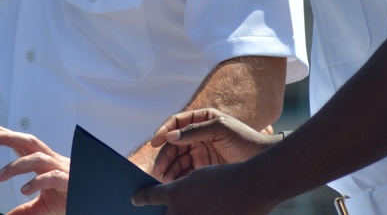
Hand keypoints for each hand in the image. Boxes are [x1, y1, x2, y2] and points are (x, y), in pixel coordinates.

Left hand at [0, 123, 68, 214]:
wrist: (89, 201)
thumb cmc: (66, 198)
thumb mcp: (41, 206)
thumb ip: (23, 211)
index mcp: (43, 162)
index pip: (21, 143)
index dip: (4, 133)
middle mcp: (50, 161)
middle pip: (28, 141)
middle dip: (7, 136)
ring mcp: (60, 169)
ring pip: (37, 158)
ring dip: (16, 165)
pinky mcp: (68, 181)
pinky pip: (52, 177)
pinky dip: (37, 182)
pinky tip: (24, 190)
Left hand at [133, 163, 276, 214]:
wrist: (251, 188)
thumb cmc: (225, 177)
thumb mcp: (198, 176)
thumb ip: (182, 188)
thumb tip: (172, 196)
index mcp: (174, 194)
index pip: (148, 198)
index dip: (139, 198)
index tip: (134, 199)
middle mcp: (179, 213)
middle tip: (150, 213)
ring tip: (187, 210)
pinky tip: (204, 213)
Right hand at [150, 109, 276, 180]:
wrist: (262, 158)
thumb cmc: (244, 138)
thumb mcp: (219, 129)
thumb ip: (194, 131)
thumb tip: (171, 136)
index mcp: (201, 118)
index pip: (176, 122)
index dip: (164, 131)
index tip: (155, 142)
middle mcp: (197, 134)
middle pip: (174, 144)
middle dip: (165, 157)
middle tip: (158, 170)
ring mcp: (199, 150)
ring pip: (178, 159)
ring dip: (170, 169)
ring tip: (165, 180)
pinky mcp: (203, 166)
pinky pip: (186, 170)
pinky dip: (179, 177)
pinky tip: (174, 183)